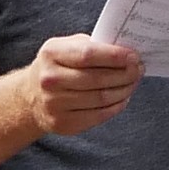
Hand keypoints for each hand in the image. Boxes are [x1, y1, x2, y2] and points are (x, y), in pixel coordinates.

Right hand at [23, 35, 143, 136]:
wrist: (31, 96)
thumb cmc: (57, 66)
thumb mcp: (66, 47)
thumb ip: (93, 46)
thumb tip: (126, 53)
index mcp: (51, 53)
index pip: (88, 54)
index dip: (115, 56)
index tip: (134, 57)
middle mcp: (50, 79)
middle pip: (98, 79)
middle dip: (125, 74)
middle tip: (138, 70)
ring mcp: (54, 104)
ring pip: (101, 98)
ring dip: (124, 90)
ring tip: (132, 83)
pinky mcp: (63, 123)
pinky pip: (99, 115)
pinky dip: (116, 106)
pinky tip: (122, 98)